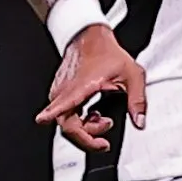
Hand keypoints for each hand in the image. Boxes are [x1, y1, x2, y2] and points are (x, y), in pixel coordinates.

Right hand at [35, 25, 146, 152]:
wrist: (90, 38)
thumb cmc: (108, 53)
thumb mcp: (132, 75)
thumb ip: (137, 100)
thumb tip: (139, 122)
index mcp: (81, 85)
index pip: (64, 104)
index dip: (53, 114)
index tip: (42, 119)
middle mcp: (65, 90)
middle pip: (66, 125)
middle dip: (87, 138)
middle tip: (104, 142)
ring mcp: (60, 93)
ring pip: (66, 122)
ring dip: (85, 129)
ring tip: (104, 120)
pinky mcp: (60, 94)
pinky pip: (65, 115)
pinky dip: (80, 121)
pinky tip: (93, 115)